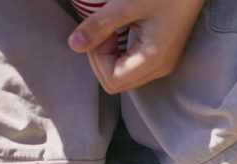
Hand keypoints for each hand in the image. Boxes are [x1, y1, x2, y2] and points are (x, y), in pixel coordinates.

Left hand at [67, 0, 207, 93]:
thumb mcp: (126, 5)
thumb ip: (98, 26)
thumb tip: (73, 45)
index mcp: (154, 60)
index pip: (112, 80)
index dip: (97, 57)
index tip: (101, 30)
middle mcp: (160, 69)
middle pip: (116, 82)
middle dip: (101, 57)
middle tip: (104, 29)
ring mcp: (162, 64)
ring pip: (122, 75)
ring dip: (108, 54)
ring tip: (113, 28)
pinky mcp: (161, 57)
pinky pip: (131, 65)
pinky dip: (118, 52)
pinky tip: (121, 31)